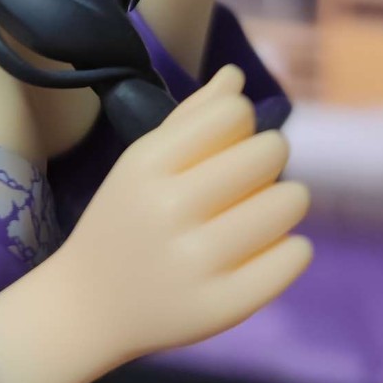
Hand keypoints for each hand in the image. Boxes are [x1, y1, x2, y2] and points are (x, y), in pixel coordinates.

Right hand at [60, 64, 310, 371]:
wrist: (89, 305)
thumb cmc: (124, 220)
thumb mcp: (141, 162)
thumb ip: (190, 117)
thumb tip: (236, 76)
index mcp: (147, 165)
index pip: (233, 113)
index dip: (243, 120)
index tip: (231, 140)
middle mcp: (169, 208)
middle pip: (268, 152)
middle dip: (270, 156)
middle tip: (254, 175)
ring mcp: (196, 261)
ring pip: (288, 202)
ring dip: (286, 199)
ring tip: (266, 209)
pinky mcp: (223, 305)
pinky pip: (293, 256)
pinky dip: (292, 247)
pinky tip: (269, 247)